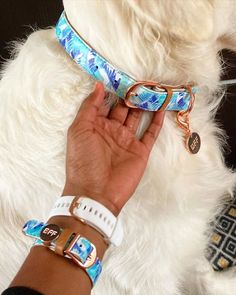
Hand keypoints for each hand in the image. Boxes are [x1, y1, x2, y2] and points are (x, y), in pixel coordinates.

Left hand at [63, 83, 163, 214]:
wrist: (96, 193)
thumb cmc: (83, 160)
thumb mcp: (79, 130)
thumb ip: (89, 107)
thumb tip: (98, 85)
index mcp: (96, 125)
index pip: (105, 103)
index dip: (112, 90)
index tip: (120, 74)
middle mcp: (112, 131)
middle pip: (124, 108)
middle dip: (131, 94)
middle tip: (140, 79)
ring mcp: (127, 140)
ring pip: (138, 117)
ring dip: (145, 104)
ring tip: (153, 88)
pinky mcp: (140, 150)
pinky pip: (151, 133)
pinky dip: (157, 120)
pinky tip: (162, 107)